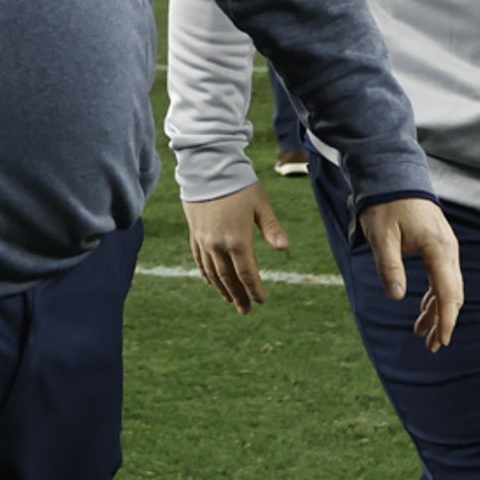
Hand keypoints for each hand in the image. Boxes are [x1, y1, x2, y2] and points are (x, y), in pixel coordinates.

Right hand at [184, 182, 289, 313]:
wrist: (207, 169)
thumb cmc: (240, 185)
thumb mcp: (261, 205)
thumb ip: (272, 228)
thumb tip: (285, 248)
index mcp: (237, 240)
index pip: (247, 273)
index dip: (254, 289)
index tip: (261, 300)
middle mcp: (218, 244)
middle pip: (229, 277)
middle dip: (238, 295)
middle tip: (246, 310)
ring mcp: (203, 240)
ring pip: (212, 272)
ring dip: (222, 288)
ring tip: (230, 301)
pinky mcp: (194, 233)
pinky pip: (199, 259)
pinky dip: (205, 273)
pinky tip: (210, 282)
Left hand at [356, 197, 462, 351]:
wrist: (394, 179)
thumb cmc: (385, 205)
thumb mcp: (381, 236)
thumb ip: (390, 266)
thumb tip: (396, 297)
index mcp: (439, 249)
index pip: (448, 293)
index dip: (445, 320)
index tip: (441, 340)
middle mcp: (449, 251)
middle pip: (452, 295)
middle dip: (443, 321)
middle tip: (431, 346)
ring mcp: (446, 249)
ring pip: (447, 288)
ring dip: (437, 311)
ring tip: (423, 334)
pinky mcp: (438, 247)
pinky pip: (441, 278)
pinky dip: (434, 296)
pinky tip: (423, 309)